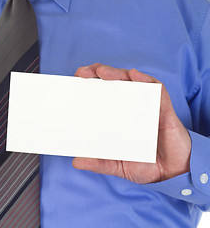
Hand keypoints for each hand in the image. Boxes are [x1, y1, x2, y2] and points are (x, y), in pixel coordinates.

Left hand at [72, 63, 190, 183]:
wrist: (173, 174)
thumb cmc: (146, 165)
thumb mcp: (117, 165)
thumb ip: (99, 163)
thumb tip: (76, 162)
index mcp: (119, 116)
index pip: (102, 94)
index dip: (89, 84)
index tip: (74, 80)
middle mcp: (131, 107)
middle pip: (114, 83)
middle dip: (97, 73)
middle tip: (83, 73)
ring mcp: (147, 106)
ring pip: (132, 82)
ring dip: (116, 73)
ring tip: (101, 72)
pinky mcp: (164, 109)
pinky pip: (156, 90)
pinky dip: (145, 81)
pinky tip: (134, 76)